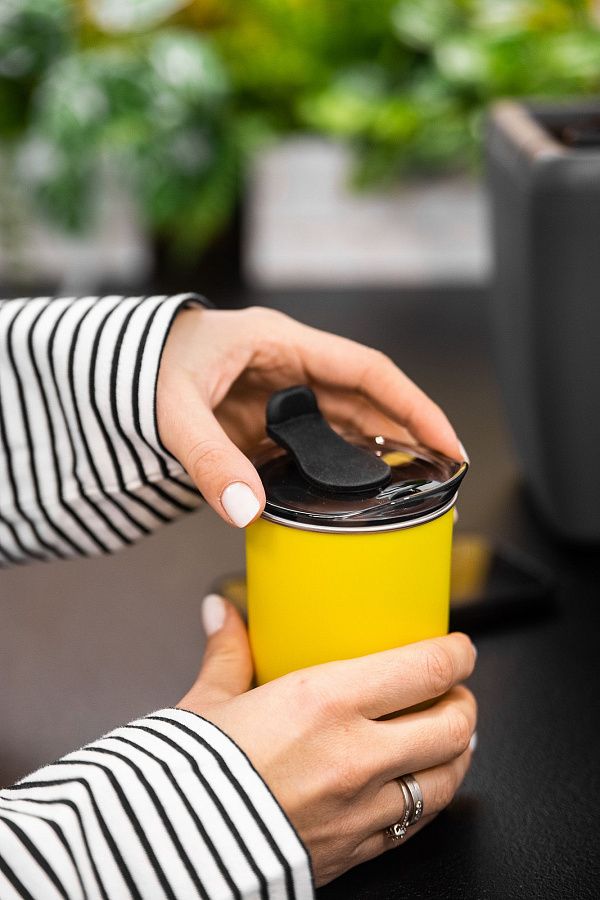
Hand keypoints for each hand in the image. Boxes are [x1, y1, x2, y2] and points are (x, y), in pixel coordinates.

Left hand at [157, 306, 463, 526]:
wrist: (113, 374)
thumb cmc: (144, 368)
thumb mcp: (173, 408)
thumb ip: (207, 457)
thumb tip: (246, 509)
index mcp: (282, 344)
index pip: (368, 371)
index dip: (414, 405)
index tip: (446, 440)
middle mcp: (292, 369)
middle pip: (369, 401)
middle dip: (411, 435)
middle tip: (444, 476)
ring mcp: (282, 398)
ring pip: (349, 424)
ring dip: (383, 453)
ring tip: (416, 489)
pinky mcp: (268, 425)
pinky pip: (319, 445)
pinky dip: (344, 468)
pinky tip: (361, 493)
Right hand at [178, 595, 476, 886]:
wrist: (164, 854)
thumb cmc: (184, 777)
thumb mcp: (208, 702)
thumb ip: (228, 651)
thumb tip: (221, 611)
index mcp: (324, 702)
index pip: (425, 670)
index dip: (456, 655)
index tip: (457, 648)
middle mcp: (355, 754)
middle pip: (452, 724)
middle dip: (462, 702)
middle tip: (452, 690)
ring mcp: (360, 809)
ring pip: (446, 778)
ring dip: (456, 752)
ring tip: (447, 737)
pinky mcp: (354, 851)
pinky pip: (414, 824)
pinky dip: (427, 798)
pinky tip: (416, 785)